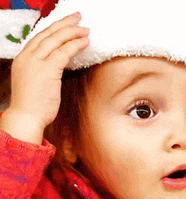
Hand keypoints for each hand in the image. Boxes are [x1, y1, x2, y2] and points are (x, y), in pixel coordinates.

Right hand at [0, 12, 88, 143]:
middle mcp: (28, 57)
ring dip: (72, 32)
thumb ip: (43, 71)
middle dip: (64, 24)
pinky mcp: (47, 70)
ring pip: (56, 40)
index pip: (39, 38)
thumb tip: (57, 67)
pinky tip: (84, 42)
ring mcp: (36, 62)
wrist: (26, 117)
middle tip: (78, 18)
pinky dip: (75, 45)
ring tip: (85, 29)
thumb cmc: (32, 105)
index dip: (54, 29)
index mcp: (23, 59)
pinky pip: (63, 52)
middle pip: (47, 33)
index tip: (66, 25)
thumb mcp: (34, 82)